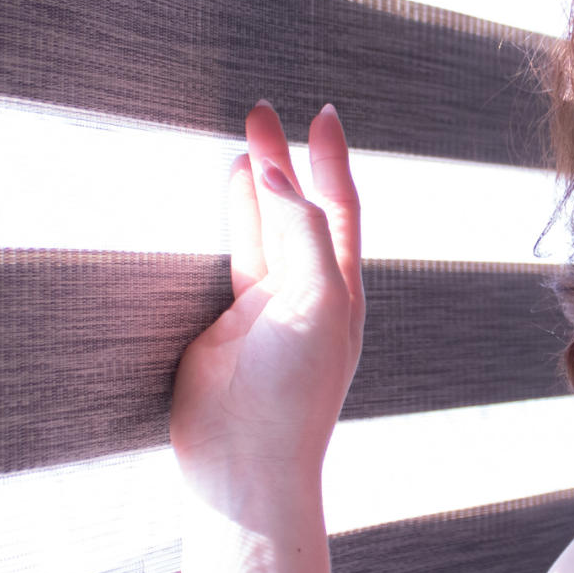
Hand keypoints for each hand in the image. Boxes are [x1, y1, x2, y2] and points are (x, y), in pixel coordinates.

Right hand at [169, 101, 364, 495]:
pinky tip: (230, 186)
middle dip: (287, 159)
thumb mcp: (316, 301)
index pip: (341, 207)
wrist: (246, 462)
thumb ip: (300, 232)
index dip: (332, 160)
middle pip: (301, 208)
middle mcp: (311, 293)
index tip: (322, 114)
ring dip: (259, 181)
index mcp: (343, 290)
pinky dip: (236, 216)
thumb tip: (275, 168)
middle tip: (262, 109)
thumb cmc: (293, 392)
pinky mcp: (230, 322)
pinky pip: (237, 253)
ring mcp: (270, 307)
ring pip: (266, 227)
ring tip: (246, 135)